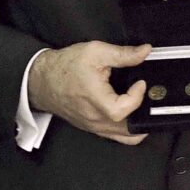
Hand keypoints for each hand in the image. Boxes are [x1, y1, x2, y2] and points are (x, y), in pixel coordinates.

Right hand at [28, 40, 151, 144]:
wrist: (42, 80)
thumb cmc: (65, 66)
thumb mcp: (96, 52)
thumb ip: (123, 54)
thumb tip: (146, 51)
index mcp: (95, 100)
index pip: (123, 109)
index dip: (137, 96)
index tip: (140, 82)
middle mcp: (95, 119)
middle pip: (129, 131)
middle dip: (144, 115)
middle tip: (147, 97)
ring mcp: (93, 126)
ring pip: (124, 138)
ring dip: (138, 125)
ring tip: (143, 106)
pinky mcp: (92, 127)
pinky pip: (114, 135)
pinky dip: (127, 127)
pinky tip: (131, 111)